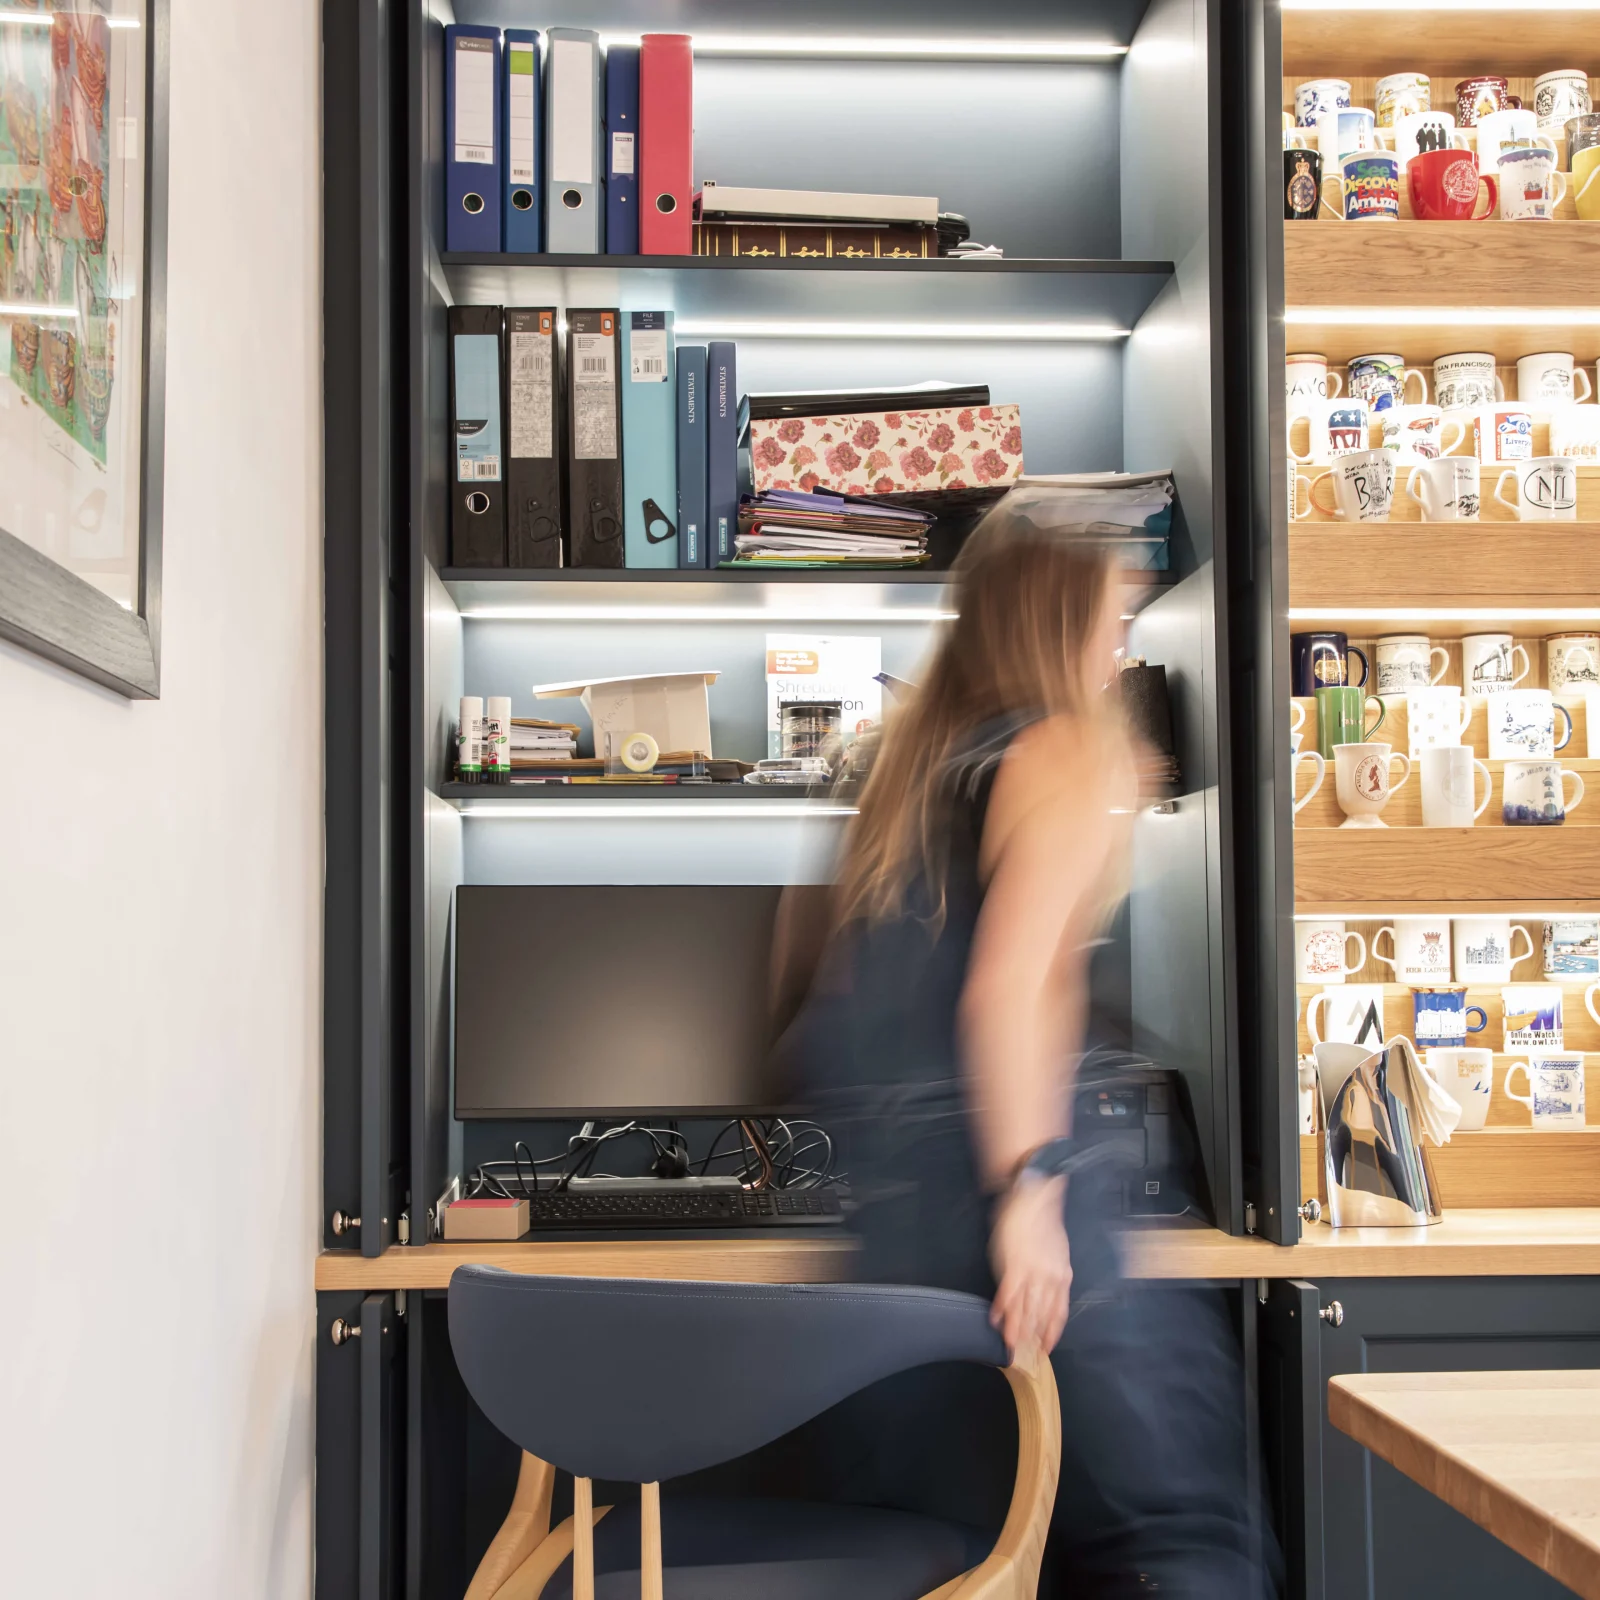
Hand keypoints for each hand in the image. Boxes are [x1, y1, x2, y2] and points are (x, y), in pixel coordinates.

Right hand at [988, 1175, 1070, 1356]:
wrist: (1030, 1200)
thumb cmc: (1041, 1223)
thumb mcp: (1056, 1251)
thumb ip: (1053, 1273)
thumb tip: (1046, 1291)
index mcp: (1062, 1275)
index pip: (1058, 1312)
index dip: (1051, 1332)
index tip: (1046, 1348)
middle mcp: (1049, 1278)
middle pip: (1040, 1315)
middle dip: (1032, 1335)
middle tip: (1024, 1352)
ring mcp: (1032, 1273)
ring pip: (1024, 1309)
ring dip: (1016, 1328)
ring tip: (1009, 1343)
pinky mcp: (1013, 1266)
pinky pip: (1007, 1295)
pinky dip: (1001, 1309)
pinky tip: (995, 1319)